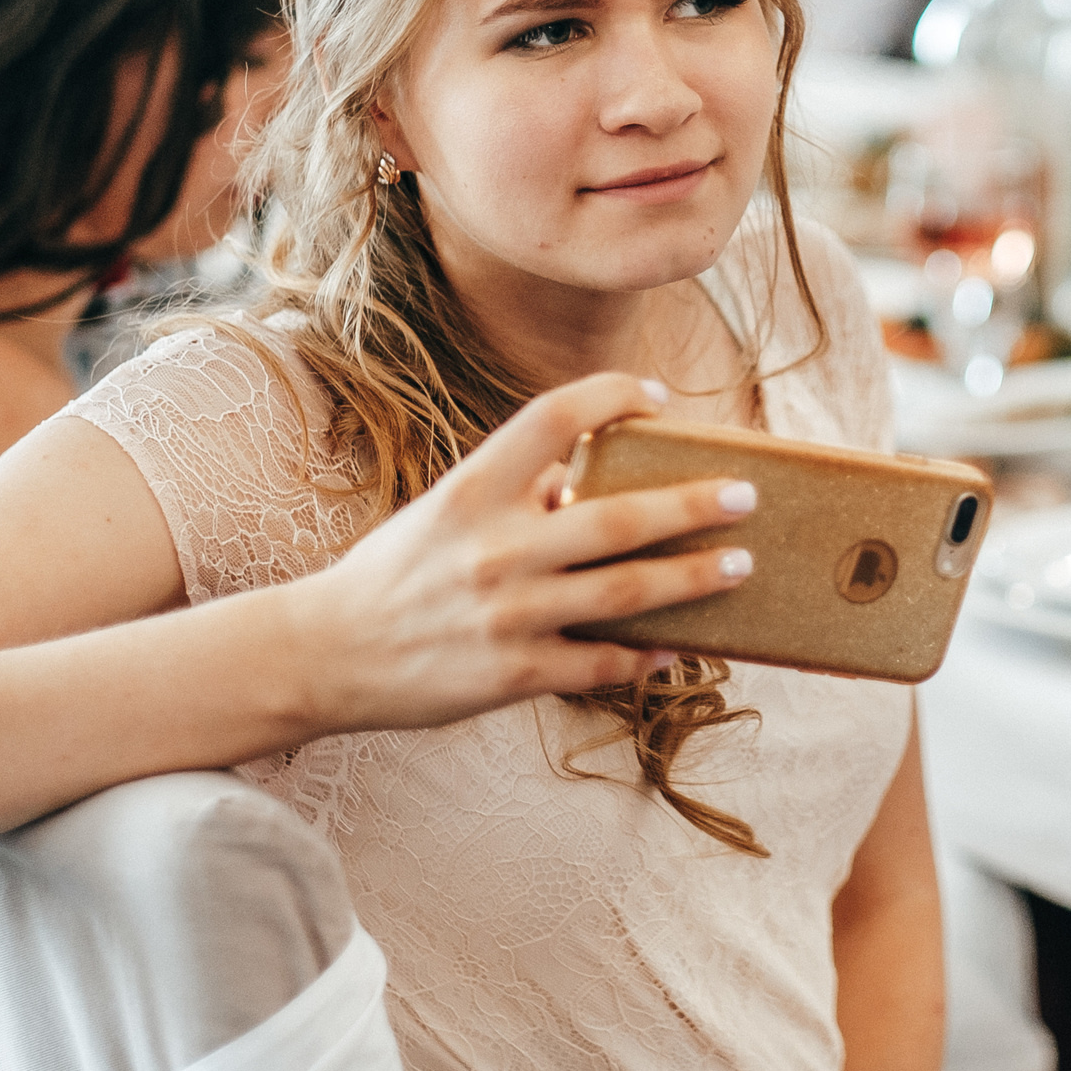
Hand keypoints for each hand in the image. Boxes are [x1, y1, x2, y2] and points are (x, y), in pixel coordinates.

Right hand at [284, 373, 755, 733]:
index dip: (613, 396)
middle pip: (619, 516)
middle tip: (744, 496)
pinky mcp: (513, 673)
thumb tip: (585, 482)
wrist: (326, 653)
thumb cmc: (396, 573)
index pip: (554, 418)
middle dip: (693, 505)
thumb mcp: (445, 512)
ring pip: (627, 592)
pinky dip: (646, 654)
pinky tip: (678, 645)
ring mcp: (508, 613)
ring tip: (739, 565)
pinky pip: (600, 662)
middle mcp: (496, 546)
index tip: (660, 397)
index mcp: (475, 489)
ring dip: (693, 578)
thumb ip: (516, 494)